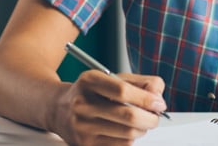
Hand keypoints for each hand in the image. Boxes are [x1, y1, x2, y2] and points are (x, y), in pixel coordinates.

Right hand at [51, 71, 167, 145]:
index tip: (159, 103)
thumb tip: (158, 96)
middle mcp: (82, 104)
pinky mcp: (85, 145)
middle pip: (128, 116)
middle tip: (156, 116)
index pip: (123, 91)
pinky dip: (130, 139)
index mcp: (89, 81)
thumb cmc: (92, 92)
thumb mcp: (111, 78)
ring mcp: (82, 127)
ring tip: (141, 122)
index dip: (146, 98)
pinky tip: (126, 131)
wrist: (59, 109)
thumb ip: (139, 82)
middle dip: (151, 118)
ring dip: (142, 129)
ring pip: (128, 134)